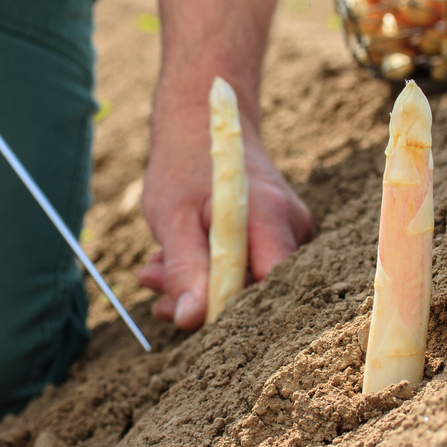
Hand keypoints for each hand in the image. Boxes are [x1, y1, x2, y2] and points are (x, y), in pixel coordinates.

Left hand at [138, 109, 312, 330]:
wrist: (204, 126)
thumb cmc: (185, 166)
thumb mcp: (173, 218)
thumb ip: (184, 269)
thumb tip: (190, 320)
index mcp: (271, 216)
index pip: (268, 288)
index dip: (230, 309)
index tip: (184, 311)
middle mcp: (294, 226)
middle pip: (259, 290)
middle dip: (202, 298)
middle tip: (153, 284)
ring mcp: (292, 232)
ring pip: (249, 283)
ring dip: (199, 284)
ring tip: (157, 265)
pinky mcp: (280, 238)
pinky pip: (249, 270)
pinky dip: (210, 271)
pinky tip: (180, 260)